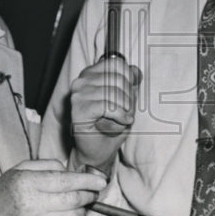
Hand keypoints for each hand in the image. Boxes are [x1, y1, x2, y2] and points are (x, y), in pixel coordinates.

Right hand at [0, 159, 104, 215]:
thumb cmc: (8, 190)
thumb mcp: (23, 168)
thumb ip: (49, 165)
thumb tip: (72, 172)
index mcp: (28, 183)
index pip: (66, 181)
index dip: (87, 181)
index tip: (100, 182)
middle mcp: (30, 205)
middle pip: (73, 201)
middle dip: (88, 197)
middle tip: (92, 194)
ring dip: (81, 213)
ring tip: (79, 207)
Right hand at [70, 56, 141, 173]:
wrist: (97, 152)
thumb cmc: (110, 125)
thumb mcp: (125, 100)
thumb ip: (129, 83)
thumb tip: (136, 71)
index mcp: (91, 74)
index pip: (117, 64)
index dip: (130, 78)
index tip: (131, 95)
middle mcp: (81, 81)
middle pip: (118, 79)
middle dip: (129, 99)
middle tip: (127, 113)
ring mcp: (78, 95)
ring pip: (114, 93)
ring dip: (125, 110)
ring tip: (123, 119)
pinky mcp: (78, 109)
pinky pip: (107, 107)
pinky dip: (119, 116)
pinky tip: (121, 122)